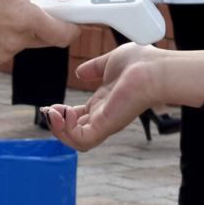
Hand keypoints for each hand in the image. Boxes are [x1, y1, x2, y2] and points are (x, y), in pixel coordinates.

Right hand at [0, 0, 79, 66]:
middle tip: (33, 1)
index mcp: (25, 20)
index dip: (73, 24)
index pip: (65, 34)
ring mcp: (3, 54)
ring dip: (25, 28)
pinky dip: (7, 35)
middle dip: (47, 21)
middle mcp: (17, 42)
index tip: (73, 13)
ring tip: (3, 7)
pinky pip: (10, 47)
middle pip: (48, 37)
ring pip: (28, 42)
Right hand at [45, 44, 166, 150]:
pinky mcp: (106, 126)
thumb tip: (80, 71)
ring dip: (58, 129)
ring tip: (52, 113)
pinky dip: (67, 130)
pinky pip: (81, 140)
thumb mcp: (109, 62)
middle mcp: (104, 116)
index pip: (77, 118)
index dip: (61, 114)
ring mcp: (105, 123)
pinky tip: (64, 112)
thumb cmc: (141, 63)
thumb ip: (94, 68)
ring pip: (75, 141)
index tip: (52, 105)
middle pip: (73, 132)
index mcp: (103, 104)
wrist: (155, 68)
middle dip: (55, 123)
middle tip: (48, 110)